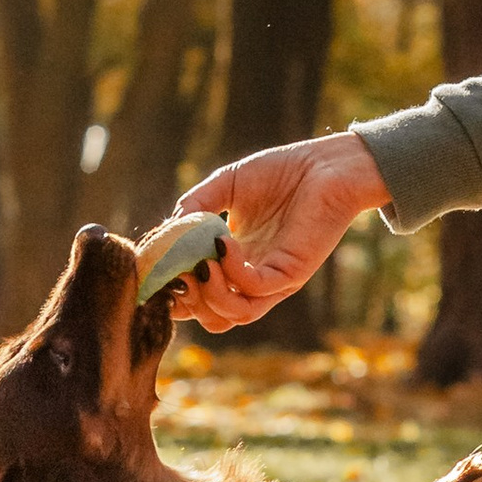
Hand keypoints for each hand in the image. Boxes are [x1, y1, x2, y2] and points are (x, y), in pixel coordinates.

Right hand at [172, 133, 388, 329]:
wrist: (326, 164)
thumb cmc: (281, 172)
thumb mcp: (224, 186)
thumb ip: (193, 207)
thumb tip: (166, 233)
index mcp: (235, 261)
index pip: (201, 296)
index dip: (176, 291)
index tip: (156, 270)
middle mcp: (252, 277)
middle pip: (213, 317)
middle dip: (189, 301)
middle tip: (178, 270)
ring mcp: (273, 279)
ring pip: (234, 315)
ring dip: (209, 295)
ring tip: (199, 264)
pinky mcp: (291, 272)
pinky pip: (255, 288)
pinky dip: (232, 271)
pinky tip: (224, 241)